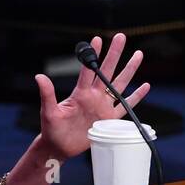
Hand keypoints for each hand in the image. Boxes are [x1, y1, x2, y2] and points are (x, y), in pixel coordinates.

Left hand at [34, 33, 149, 159]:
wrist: (60, 147)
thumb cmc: (52, 129)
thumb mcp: (48, 112)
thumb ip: (47, 94)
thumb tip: (39, 76)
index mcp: (80, 93)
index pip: (88, 70)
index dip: (93, 55)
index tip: (97, 39)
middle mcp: (94, 96)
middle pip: (107, 71)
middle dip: (114, 54)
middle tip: (120, 37)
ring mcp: (103, 107)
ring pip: (119, 85)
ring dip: (129, 70)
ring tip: (138, 54)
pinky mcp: (109, 120)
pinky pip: (125, 106)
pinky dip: (136, 97)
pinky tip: (145, 86)